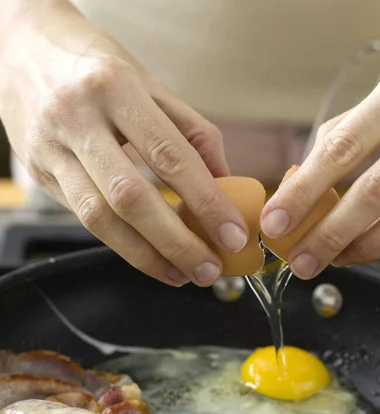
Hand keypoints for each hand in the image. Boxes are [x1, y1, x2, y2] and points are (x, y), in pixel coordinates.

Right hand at [0, 0, 248, 286]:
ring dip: (146, 255)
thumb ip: (189, 132)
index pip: (170, 156)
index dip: (206, 202)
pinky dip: (122, 244)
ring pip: (100, 218)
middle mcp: (77, 118)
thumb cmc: (93, 64)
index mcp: (115, 87)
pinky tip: (149, 255)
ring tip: (182, 274)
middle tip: (208, 269)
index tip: (232, 234)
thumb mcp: (148, 81)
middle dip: (176, 243)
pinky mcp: (40, 174)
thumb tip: (224, 182)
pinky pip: (84, 218)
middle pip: (131, 198)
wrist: (18, 49)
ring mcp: (52, 149)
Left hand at [260, 33, 379, 278]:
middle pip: (379, 190)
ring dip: (366, 246)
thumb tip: (298, 189)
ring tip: (333, 260)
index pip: (342, 148)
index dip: (304, 191)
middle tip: (301, 261)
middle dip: (332, 233)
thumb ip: (340, 139)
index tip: (274, 223)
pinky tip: (365, 247)